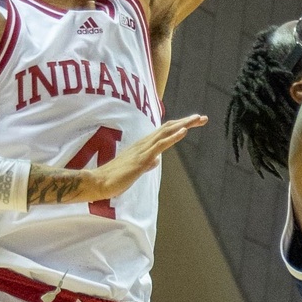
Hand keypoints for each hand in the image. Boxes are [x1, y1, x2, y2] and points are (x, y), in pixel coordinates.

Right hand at [89, 115, 207, 198]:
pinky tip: (184, 131)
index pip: (164, 131)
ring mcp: (143, 150)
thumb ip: (146, 163)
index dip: (180, 125)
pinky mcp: (142, 158)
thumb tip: (156, 160)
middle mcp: (144, 143)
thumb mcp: (135, 169)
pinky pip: (160, 145)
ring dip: (183, 125)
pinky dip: (173, 137)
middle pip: (168, 128)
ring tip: (198, 119)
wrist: (98, 183)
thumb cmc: (115, 178)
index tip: (195, 122)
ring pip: (166, 132)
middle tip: (203, 117)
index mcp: (143, 146)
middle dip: (186, 121)